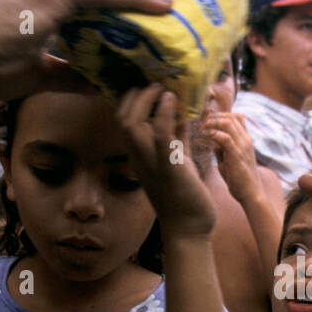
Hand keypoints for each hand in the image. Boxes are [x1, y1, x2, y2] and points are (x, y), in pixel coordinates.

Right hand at [119, 84, 215, 236]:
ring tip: (162, 87)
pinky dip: (163, 114)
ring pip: (132, 124)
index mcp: (141, 155)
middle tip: (155, 82)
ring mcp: (151, 163)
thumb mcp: (179, 161)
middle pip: (122, 117)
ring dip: (146, 100)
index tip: (149, 85)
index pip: (124, 120)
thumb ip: (177, 139)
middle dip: (136, 95)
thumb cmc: (185, 196)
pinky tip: (172, 100)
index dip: (132, 99)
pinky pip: (160, 136)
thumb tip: (180, 114)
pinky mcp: (169, 168)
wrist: (190, 229)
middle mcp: (140, 158)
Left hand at [202, 112, 259, 203]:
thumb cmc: (240, 180)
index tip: (206, 121)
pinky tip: (203, 138)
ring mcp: (242, 146)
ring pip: (228, 122)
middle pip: (231, 116)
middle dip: (213, 117)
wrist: (251, 194)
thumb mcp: (229, 161)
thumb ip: (222, 150)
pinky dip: (212, 134)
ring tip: (200, 129)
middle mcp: (245, 140)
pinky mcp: (237, 155)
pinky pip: (225, 137)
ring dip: (211, 123)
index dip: (221, 114)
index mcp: (245, 140)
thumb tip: (212, 142)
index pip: (236, 117)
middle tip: (199, 124)